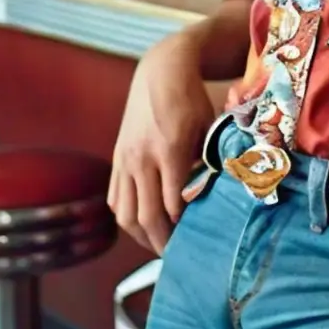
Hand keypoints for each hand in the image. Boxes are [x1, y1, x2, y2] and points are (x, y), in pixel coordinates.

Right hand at [108, 38, 214, 254]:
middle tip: (177, 257)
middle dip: (161, 242)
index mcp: (169, 150)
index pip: (171, 205)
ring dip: (141, 235)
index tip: (196, 242)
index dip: (182, 229)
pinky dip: (127, 216)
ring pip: (124, 213)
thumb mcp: (209, 128)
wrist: (161, 71)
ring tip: (159, 244)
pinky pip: (115, 198)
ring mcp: (125, 159)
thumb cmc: (193, 99)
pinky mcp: (117, 157)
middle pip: (145, 216)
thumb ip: (209, 163)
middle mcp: (142, 158)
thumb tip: (213, 198)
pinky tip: (142, 223)